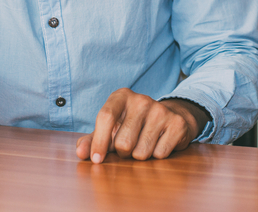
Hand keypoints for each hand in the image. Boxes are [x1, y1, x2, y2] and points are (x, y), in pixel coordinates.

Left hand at [75, 89, 210, 162]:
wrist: (166, 117)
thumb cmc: (130, 126)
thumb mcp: (110, 129)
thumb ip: (91, 140)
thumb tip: (81, 153)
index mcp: (121, 96)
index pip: (106, 117)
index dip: (99, 142)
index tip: (96, 160)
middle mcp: (142, 100)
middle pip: (124, 142)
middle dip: (123, 152)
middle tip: (128, 145)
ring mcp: (161, 110)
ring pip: (141, 152)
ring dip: (139, 156)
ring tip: (143, 144)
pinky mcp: (177, 123)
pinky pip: (160, 154)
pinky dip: (156, 156)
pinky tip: (158, 144)